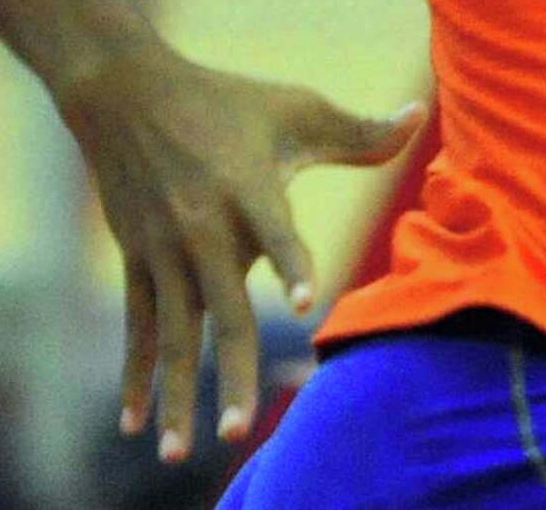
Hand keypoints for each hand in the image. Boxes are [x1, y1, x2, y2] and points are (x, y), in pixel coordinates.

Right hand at [54, 48, 423, 462]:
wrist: (125, 94)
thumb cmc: (227, 101)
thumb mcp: (295, 109)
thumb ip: (359, 132)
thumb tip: (420, 115)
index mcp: (249, 190)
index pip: (277, 233)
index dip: (292, 264)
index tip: (305, 303)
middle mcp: (204, 228)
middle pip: (222, 313)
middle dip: (231, 373)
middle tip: (238, 429)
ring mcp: (166, 252)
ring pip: (173, 337)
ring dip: (176, 395)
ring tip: (175, 452)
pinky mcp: (138, 262)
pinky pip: (140, 329)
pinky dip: (137, 376)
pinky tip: (135, 424)